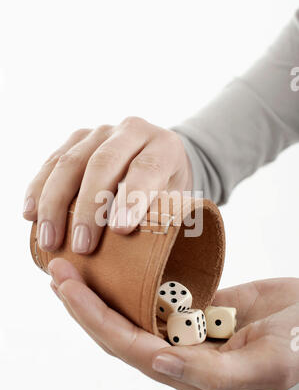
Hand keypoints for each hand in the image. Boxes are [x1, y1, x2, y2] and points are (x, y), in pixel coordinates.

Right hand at [23, 118, 191, 253]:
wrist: (156, 159)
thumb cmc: (167, 189)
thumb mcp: (177, 200)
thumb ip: (164, 218)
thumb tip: (143, 257)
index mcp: (163, 147)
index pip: (147, 169)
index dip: (132, 199)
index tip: (120, 231)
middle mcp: (131, 131)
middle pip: (103, 164)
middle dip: (88, 208)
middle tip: (82, 247)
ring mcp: (100, 133)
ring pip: (70, 162)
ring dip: (55, 204)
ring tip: (51, 241)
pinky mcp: (76, 139)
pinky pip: (51, 162)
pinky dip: (38, 189)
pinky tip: (30, 215)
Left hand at [48, 258, 298, 389]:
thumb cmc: (296, 347)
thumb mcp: (265, 365)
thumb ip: (212, 374)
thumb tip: (159, 364)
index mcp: (188, 376)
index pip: (127, 347)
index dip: (94, 318)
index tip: (67, 286)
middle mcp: (177, 357)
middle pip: (117, 332)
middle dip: (83, 304)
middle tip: (57, 271)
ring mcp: (182, 333)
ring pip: (127, 316)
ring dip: (98, 294)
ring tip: (71, 267)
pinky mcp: (191, 311)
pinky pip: (150, 298)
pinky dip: (126, 284)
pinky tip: (112, 268)